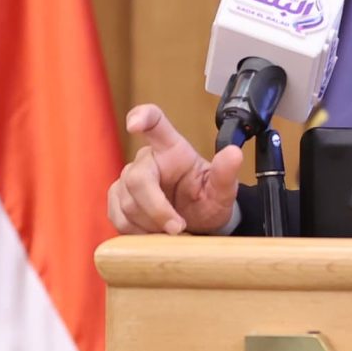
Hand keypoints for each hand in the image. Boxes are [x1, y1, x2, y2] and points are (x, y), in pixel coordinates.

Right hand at [107, 104, 244, 235]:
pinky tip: (154, 232)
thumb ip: (226, 173)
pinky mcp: (118, 199)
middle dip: (156, 208)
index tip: (134, 124)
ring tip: (171, 229)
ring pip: (126, 202)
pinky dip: (136, 231)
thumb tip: (233, 154)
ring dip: (150, 223)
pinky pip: (118, 216)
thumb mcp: (223, 190)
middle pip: (137, 179)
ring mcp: (128, 179)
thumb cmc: (208, 199)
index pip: (155, 122)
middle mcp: (147, 160)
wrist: (198, 222)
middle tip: (177, 226)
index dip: (142, 117)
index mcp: (172, 149)